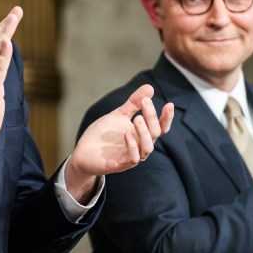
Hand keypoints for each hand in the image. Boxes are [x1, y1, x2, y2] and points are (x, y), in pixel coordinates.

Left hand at [65, 84, 174, 201]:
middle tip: (145, 102)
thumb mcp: (119, 115)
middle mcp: (140, 146)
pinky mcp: (119, 165)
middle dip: (151, 117)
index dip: (167, 117)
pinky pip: (132, 158)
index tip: (169, 104)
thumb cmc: (103, 135)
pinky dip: (132, 146)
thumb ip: (134, 103)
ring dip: (144, 132)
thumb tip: (150, 87)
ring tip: (137, 118)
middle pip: (154, 133)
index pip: (161, 127)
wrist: (83, 152)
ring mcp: (131, 156)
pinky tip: (127, 133)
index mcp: (142, 134)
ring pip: (147, 147)